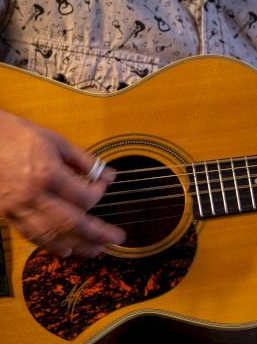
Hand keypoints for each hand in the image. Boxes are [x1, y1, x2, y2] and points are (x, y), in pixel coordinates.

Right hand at [0, 110, 125, 256]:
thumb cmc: (18, 135)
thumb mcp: (56, 141)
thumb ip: (84, 161)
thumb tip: (109, 175)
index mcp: (48, 174)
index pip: (83, 197)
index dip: (98, 194)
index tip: (103, 186)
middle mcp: (33, 196)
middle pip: (71, 223)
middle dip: (97, 234)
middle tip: (116, 238)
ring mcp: (18, 208)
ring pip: (51, 235)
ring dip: (77, 245)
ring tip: (96, 250)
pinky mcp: (7, 214)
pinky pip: (31, 235)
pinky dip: (50, 245)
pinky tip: (66, 250)